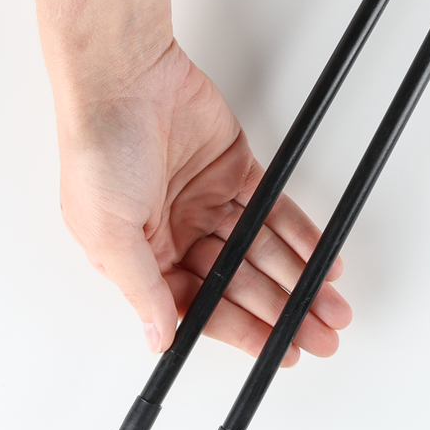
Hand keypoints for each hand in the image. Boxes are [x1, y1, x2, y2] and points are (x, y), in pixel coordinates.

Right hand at [57, 41, 349, 363]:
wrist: (123, 77)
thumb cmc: (97, 146)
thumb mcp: (108, 232)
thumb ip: (141, 288)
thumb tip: (158, 337)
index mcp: (139, 256)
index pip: (199, 306)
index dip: (240, 330)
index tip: (278, 352)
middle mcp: (174, 233)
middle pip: (237, 283)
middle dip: (280, 313)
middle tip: (320, 336)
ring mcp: (205, 201)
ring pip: (260, 251)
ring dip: (297, 278)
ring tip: (331, 304)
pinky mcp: (233, 170)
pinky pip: (272, 209)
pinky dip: (298, 233)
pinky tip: (321, 257)